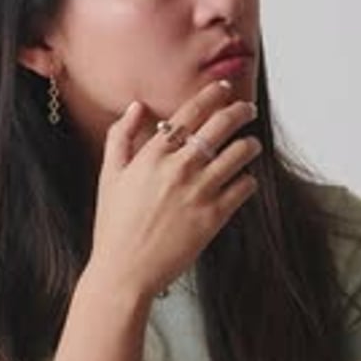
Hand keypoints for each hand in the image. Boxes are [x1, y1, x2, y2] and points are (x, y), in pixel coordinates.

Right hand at [87, 80, 261, 300]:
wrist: (124, 272)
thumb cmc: (114, 226)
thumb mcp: (109, 175)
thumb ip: (121, 136)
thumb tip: (137, 106)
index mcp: (153, 154)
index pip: (190, 112)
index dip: (212, 95)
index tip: (224, 88)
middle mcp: (178, 168)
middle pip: (221, 125)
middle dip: (240, 111)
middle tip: (248, 109)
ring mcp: (199, 191)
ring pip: (239, 153)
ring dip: (249, 144)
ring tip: (251, 145)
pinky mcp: (214, 217)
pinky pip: (244, 187)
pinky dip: (249, 180)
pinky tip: (245, 180)